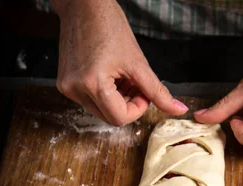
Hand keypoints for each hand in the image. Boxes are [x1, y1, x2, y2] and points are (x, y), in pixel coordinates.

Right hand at [53, 0, 187, 125]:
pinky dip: (103, 95)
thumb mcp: (138, 62)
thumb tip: (178, 110)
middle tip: (134, 84)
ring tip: (121, 77)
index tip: (143, 92)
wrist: (83, 5)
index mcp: (93, 84)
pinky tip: (108, 75)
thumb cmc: (109, 25)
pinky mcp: (64, 84)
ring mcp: (67, 88)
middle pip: (110, 118)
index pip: (120, 118)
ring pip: (101, 111)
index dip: (137, 109)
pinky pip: (90, 101)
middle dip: (127, 105)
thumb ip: (157, 91)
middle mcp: (76, 89)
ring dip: (116, 101)